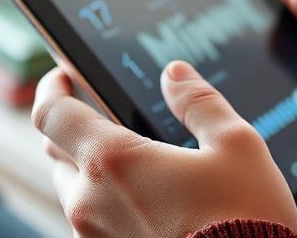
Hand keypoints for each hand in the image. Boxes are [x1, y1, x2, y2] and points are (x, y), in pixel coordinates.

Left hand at [32, 61, 296, 236]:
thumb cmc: (244, 216)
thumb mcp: (235, 144)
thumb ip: (199, 102)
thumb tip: (175, 74)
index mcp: (114, 161)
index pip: (53, 114)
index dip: (52, 89)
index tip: (62, 77)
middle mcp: (91, 203)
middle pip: (58, 154)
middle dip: (77, 130)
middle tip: (106, 118)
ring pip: (75, 195)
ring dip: (94, 173)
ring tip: (138, 166)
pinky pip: (95, 227)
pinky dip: (111, 207)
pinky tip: (151, 204)